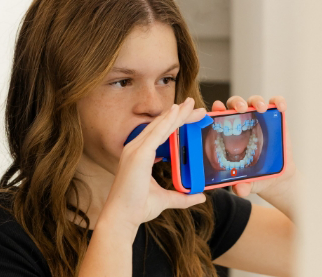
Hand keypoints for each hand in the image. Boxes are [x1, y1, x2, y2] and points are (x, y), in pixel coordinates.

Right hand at [100, 98, 206, 233]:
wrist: (122, 217)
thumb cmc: (137, 207)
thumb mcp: (165, 199)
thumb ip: (182, 197)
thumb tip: (200, 196)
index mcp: (139, 154)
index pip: (160, 133)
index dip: (174, 121)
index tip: (189, 115)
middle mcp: (135, 147)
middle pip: (161, 125)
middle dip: (179, 114)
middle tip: (195, 105)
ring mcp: (136, 149)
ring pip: (160, 126)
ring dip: (177, 113)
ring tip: (191, 104)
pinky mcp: (139, 154)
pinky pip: (156, 134)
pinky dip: (167, 121)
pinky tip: (176, 112)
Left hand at [211, 95, 296, 199]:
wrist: (276, 178)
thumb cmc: (253, 176)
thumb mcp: (247, 182)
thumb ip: (241, 185)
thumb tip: (240, 189)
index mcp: (227, 133)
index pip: (218, 117)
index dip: (216, 110)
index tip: (216, 108)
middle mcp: (241, 122)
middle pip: (235, 105)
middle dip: (236, 103)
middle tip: (240, 108)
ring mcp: (258, 119)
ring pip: (253, 102)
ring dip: (256, 101)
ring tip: (260, 107)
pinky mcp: (275, 119)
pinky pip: (275, 105)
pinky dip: (277, 102)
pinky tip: (280, 105)